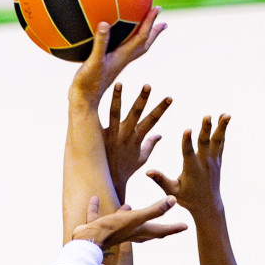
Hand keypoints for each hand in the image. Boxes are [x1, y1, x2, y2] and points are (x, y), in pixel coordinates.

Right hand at [69, 9, 165, 108]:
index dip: (150, 22)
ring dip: (143, 37)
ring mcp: (116, 63)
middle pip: (144, 43)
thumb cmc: (87, 84)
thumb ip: (99, 44)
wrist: (83, 102)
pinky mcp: (109, 66)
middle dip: (154, 31)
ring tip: (147, 28)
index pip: (141, 36)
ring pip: (135, 48)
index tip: (158, 8)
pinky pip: (122, 49)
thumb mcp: (93, 62)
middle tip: (163, 21)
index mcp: (123, 57)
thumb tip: (104, 24)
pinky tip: (114, 39)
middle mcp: (123, 59)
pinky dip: (124, 41)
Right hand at [71, 195, 184, 250]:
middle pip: (147, 230)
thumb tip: (173, 201)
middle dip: (156, 227)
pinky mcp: (98, 228)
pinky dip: (97, 209)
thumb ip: (155, 210)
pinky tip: (95, 199)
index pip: (162, 230)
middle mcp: (129, 233)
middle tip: (164, 224)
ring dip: (127, 216)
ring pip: (124, 224)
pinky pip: (99, 217)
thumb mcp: (137, 218)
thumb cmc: (113, 230)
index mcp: (140, 232)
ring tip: (129, 206)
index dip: (174, 228)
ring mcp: (114, 231)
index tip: (186, 226)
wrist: (88, 241)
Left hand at [104, 84, 171, 203]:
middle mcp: (126, 135)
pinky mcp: (101, 137)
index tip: (170, 97)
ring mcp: (113, 135)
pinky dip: (97, 111)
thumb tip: (160, 135)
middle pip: (136, 114)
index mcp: (138, 139)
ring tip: (119, 83)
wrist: (109, 181)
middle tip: (148, 85)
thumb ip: (150, 144)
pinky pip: (99, 121)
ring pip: (115, 114)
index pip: (153, 121)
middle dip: (142, 99)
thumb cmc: (126, 168)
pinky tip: (95, 98)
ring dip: (117, 98)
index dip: (161, 109)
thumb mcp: (142, 158)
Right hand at [147, 114, 230, 217]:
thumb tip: (147, 172)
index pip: (188, 153)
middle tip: (207, 116)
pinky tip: (224, 120)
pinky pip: (220, 143)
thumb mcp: (172, 191)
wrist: (208, 206)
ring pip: (217, 140)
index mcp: (191, 169)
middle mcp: (204, 163)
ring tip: (226, 114)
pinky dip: (222, 131)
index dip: (187, 141)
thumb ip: (161, 180)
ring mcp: (213, 161)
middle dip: (206, 129)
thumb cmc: (188, 199)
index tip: (187, 129)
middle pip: (205, 143)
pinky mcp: (217, 160)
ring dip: (221, 127)